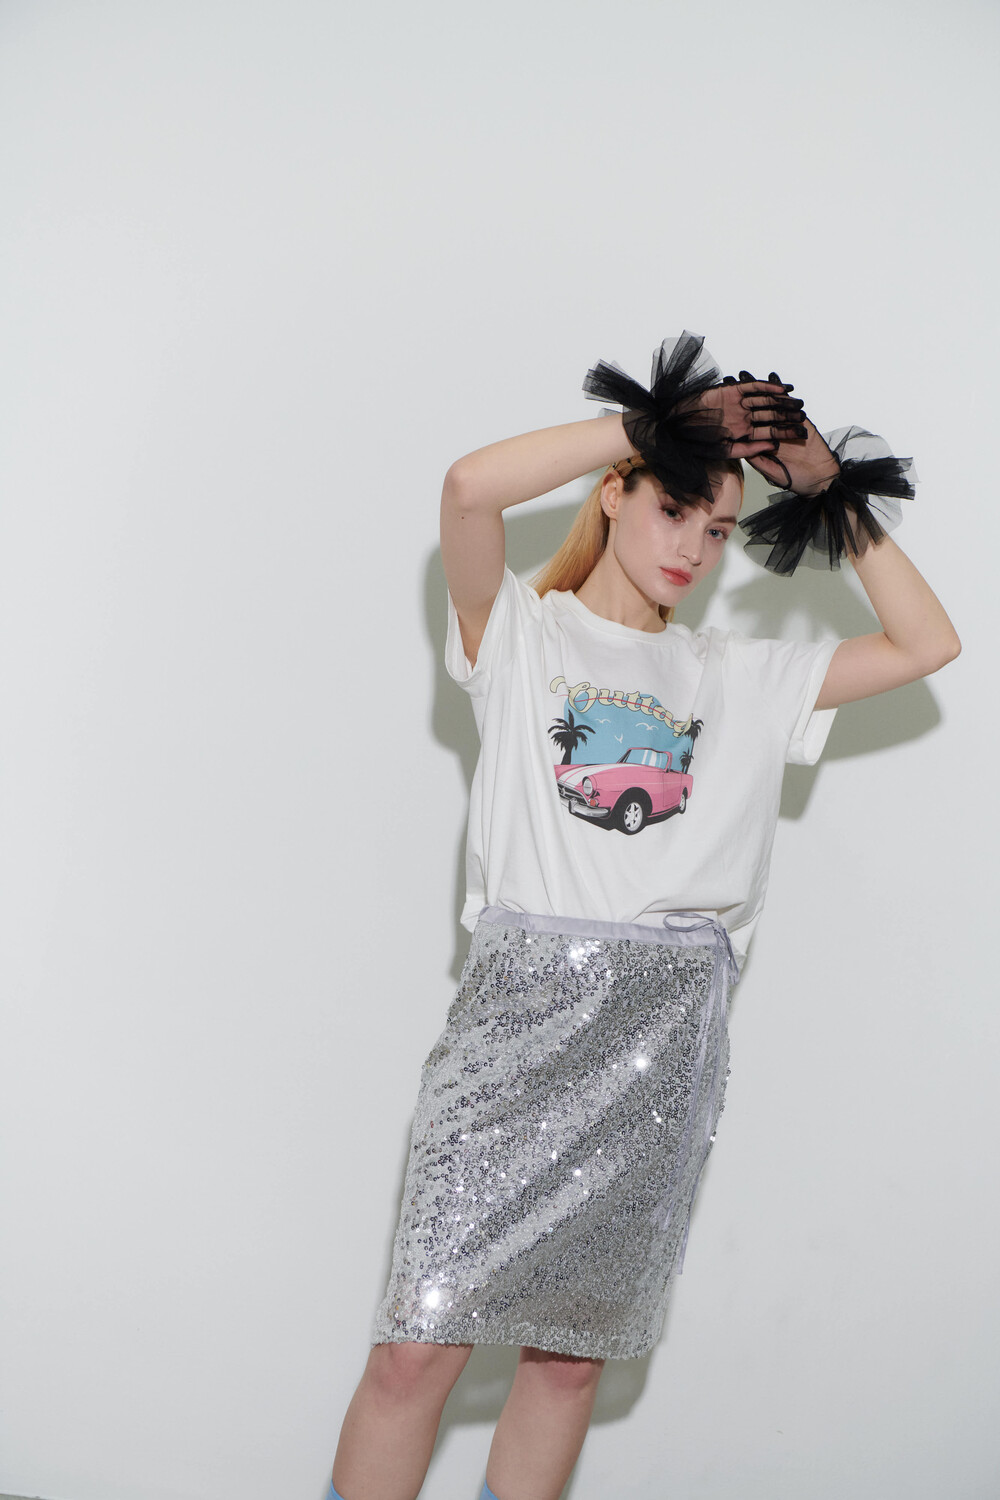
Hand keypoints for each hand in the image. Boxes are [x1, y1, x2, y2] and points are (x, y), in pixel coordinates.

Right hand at [686, 373, 806, 459]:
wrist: (676, 425)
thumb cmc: (696, 442)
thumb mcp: (725, 450)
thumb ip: (748, 450)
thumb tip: (772, 446)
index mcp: (743, 434)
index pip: (770, 432)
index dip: (786, 431)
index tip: (803, 432)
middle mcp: (743, 418)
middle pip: (771, 415)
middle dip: (788, 415)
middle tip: (804, 414)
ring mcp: (738, 403)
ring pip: (765, 401)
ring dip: (783, 401)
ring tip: (799, 401)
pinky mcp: (732, 390)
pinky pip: (753, 388)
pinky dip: (768, 387)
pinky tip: (782, 388)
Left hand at [723, 368, 839, 491]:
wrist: (820, 479)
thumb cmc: (797, 479)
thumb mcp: (771, 471)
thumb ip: (757, 458)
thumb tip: (742, 447)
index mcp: (759, 443)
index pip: (741, 425)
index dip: (729, 414)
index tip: (716, 401)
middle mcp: (768, 431)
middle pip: (750, 410)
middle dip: (738, 395)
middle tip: (727, 379)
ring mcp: (784, 424)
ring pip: (768, 403)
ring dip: (756, 389)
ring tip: (745, 373)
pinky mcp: (798, 419)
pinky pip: (787, 402)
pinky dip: (780, 391)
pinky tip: (772, 378)